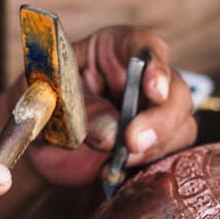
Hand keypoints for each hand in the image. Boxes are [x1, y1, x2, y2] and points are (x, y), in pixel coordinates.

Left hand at [26, 25, 196, 186]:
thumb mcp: (48, 103)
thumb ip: (77, 111)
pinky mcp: (155, 144)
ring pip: (180, 126)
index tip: (155, 90)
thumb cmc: (42, 109)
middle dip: (161, 120)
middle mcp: (141, 79)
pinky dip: (148, 166)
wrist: (39, 147)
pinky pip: (170, 154)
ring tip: (117, 161)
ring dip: (154, 148)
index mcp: (113, 50)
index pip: (145, 47)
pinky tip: (117, 172)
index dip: (157, 66)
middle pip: (176, 92)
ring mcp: (152, 113)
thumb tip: (111, 132)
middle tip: (132, 142)